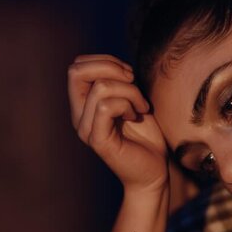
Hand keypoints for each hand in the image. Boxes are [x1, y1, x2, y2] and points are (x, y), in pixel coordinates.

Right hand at [68, 54, 168, 191]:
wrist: (154, 171)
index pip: (77, 66)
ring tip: (140, 106)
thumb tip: (113, 65)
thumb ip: (117, 82)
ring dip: (129, 91)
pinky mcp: (97, 140)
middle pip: (76, 70)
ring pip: (101, 87)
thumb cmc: (146, 135)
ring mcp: (85, 128)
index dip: (105, 61)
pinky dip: (127, 104)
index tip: (128, 75)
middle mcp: (78, 115)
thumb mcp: (131, 99)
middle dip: (111, 67)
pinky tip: (136, 115)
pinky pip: (106, 106)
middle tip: (133, 81)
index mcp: (83, 104)